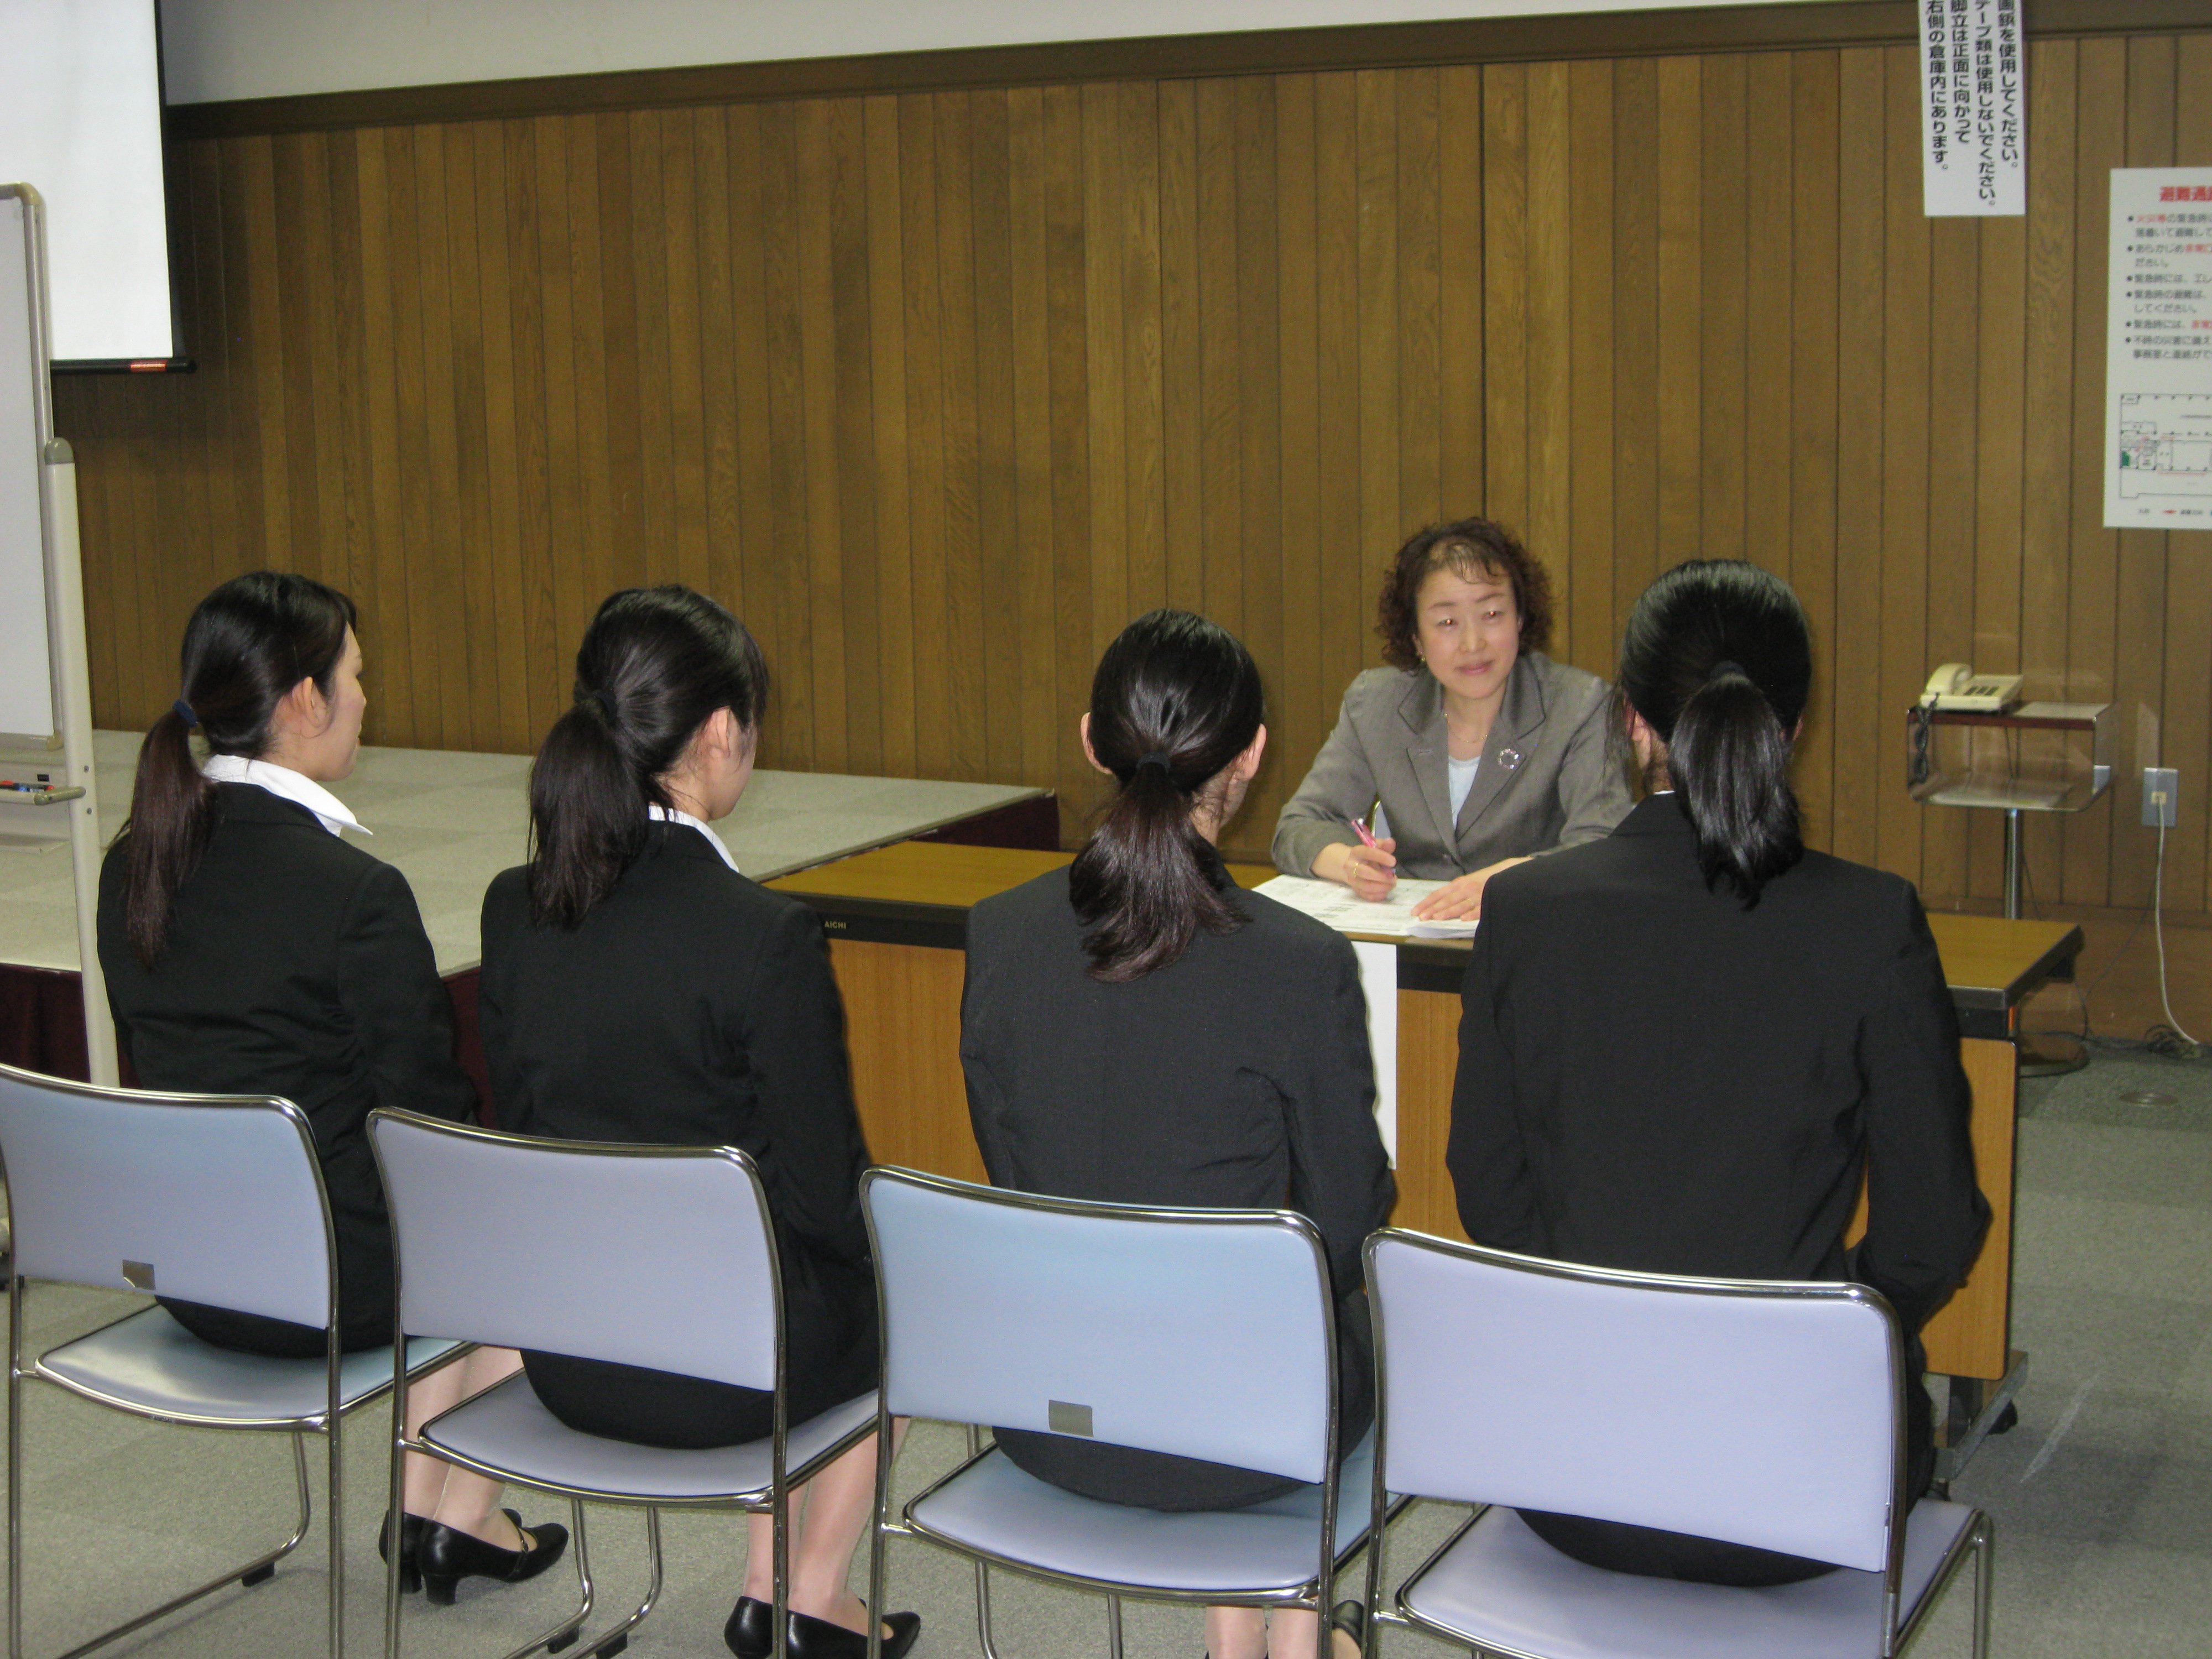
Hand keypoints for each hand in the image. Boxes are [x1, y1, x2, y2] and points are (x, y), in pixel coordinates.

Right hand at [1314, 838, 1397, 900]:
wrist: (1348, 865)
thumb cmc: (1366, 856)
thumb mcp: (1374, 847)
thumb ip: (1383, 845)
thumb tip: (1390, 842)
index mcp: (1356, 852)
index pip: (1367, 853)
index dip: (1381, 857)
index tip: (1393, 862)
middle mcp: (1351, 866)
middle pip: (1364, 872)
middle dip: (1382, 876)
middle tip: (1393, 877)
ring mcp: (1352, 879)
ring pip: (1366, 886)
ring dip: (1382, 887)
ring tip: (1392, 884)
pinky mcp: (1355, 890)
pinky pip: (1367, 896)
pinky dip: (1379, 895)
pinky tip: (1385, 890)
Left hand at [1409, 856, 1527, 920]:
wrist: (1508, 871)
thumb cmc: (1484, 879)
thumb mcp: (1467, 882)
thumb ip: (1455, 892)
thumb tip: (1438, 903)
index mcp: (1459, 884)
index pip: (1438, 894)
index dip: (1426, 903)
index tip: (1415, 911)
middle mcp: (1465, 888)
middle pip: (1446, 900)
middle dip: (1433, 909)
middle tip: (1422, 917)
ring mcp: (1477, 894)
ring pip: (1460, 905)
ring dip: (1448, 911)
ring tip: (1436, 918)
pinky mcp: (1489, 900)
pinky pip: (1480, 908)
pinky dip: (1472, 914)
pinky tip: (1463, 919)